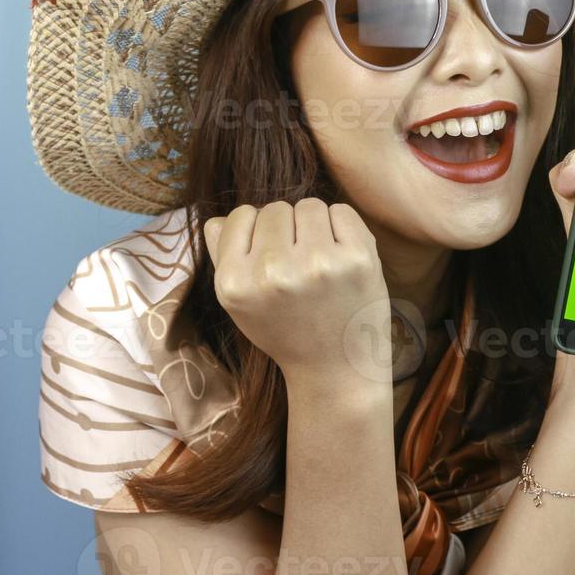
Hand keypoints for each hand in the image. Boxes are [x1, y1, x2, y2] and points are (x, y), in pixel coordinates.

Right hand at [203, 198, 391, 395]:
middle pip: (274, 208)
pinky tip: (340, 258)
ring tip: (318, 262)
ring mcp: (318, 263)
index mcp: (235, 283)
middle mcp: (273, 272)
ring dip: (314, 226)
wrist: (336, 369)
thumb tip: (217, 219)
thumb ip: (223, 257)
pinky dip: (341, 227)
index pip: (239, 217)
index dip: (255, 233)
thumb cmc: (287, 331)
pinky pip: (341, 210)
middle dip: (286, 230)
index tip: (269, 258)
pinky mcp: (357, 258)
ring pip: (308, 205)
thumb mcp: (239, 305)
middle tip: (298, 266)